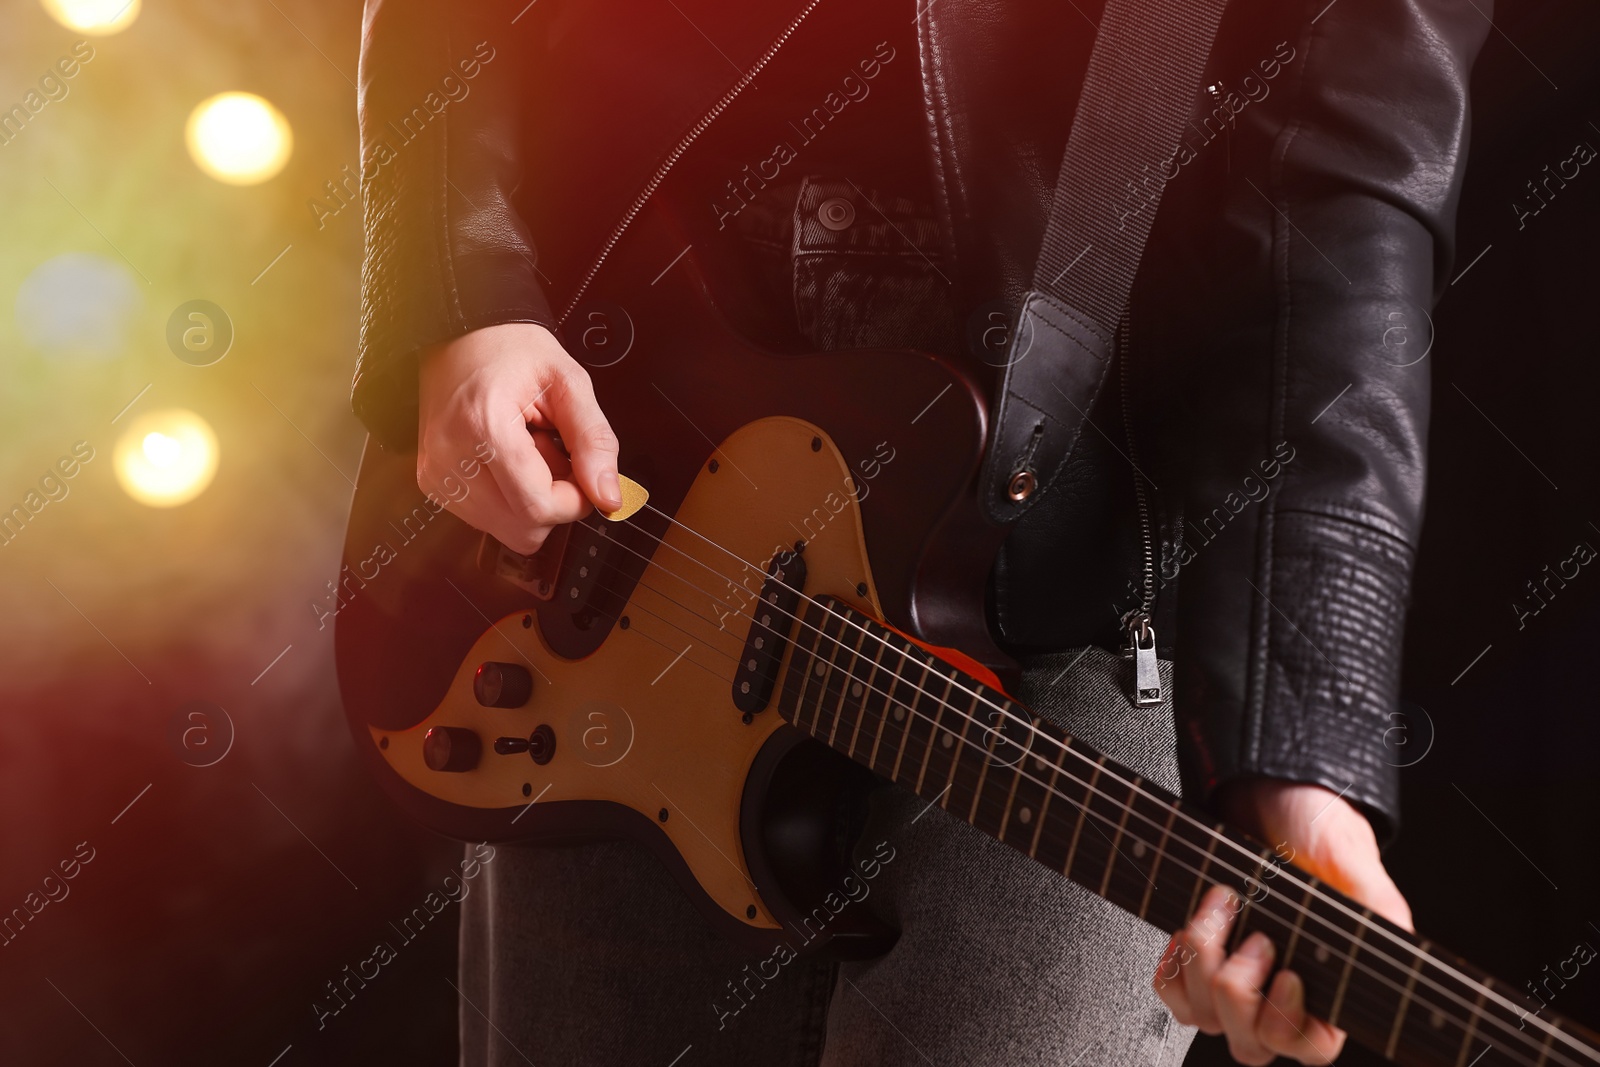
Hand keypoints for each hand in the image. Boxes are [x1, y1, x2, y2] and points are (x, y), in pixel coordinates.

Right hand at [417, 322, 621, 553]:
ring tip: (528, 453)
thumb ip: (595, 442)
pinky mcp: (433, 483)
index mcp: (484, 427)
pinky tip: (509, 461)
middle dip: (553, 503)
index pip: (538, 509)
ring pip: (506, 531)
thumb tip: (609, 496)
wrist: (462, 336)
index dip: (574, 502)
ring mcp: (437, 474)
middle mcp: (451, 457)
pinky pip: (487, 519)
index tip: (583, 474)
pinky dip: (509, 499)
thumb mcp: (569, 383)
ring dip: (530, 502)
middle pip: (522, 530)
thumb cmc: (511, 350)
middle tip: (553, 455)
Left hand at [1153, 779, 1412, 1064]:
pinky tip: (1188, 929)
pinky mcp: (1199, 958)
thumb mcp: (1351, 858)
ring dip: (1203, 964)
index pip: (1311, 1046)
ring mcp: (1236, 977)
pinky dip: (1174, 967)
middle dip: (1240, 991)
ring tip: (1221, 909)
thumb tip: (1392, 937)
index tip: (1287, 976)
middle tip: (1255, 937)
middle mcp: (1280, 989)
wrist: (1265, 790)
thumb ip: (1375, 903)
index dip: (1292, 1025)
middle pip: (1252, 1042)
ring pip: (1206, 1018)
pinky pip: (1174, 994)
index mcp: (1329, 982)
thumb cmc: (1313, 824)